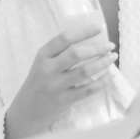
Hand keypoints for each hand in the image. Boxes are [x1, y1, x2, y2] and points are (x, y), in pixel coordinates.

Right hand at [4, 24, 115, 138]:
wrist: (28, 110)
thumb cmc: (39, 82)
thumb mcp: (42, 64)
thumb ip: (59, 53)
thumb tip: (89, 41)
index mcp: (42, 56)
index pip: (64, 38)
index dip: (83, 31)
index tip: (99, 28)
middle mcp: (48, 69)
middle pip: (76, 54)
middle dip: (97, 48)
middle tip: (109, 46)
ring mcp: (56, 86)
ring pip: (84, 71)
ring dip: (102, 63)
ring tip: (112, 58)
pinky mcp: (64, 100)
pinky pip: (87, 90)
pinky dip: (101, 82)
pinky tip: (108, 77)